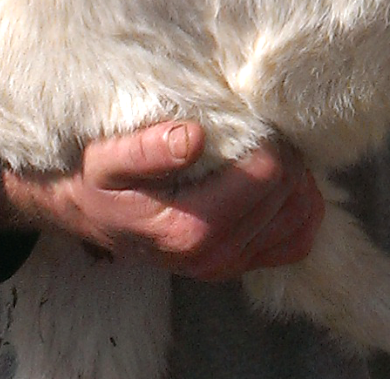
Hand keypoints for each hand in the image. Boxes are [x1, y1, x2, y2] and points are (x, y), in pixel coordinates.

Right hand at [0, 123, 321, 279]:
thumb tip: (192, 139)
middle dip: (284, 155)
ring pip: (301, 214)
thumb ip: (147, 149)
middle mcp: (215, 256)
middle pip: (290, 190)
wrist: (88, 212)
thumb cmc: (100, 179)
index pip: (271, 173)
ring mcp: (230, 265)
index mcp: (190, 229)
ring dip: (295, 179)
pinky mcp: (240, 264)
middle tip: (259, 135)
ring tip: (267, 155)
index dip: (269, 140)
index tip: (249, 124)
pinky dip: (298, 207)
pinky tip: (276, 184)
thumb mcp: (108, 157)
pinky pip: (297, 239)